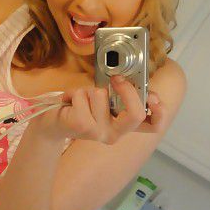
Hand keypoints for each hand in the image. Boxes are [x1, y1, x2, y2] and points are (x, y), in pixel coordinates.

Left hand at [30, 76, 165, 145]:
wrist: (49, 123)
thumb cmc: (77, 108)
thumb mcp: (102, 100)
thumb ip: (118, 93)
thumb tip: (130, 75)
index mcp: (123, 126)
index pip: (153, 127)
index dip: (160, 112)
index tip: (154, 97)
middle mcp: (114, 133)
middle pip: (136, 114)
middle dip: (127, 91)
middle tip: (116, 79)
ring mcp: (99, 132)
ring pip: (102, 95)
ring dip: (88, 90)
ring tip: (79, 100)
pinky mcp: (83, 126)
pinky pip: (83, 95)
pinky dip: (74, 92)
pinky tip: (68, 103)